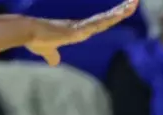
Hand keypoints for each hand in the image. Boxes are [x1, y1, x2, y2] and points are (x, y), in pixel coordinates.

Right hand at [25, 0, 139, 64]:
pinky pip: (97, 25)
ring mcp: (81, 27)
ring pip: (105, 19)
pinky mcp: (77, 30)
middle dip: (121, 11)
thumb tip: (54, 62)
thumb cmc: (36, 39)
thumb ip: (52, 55)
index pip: (101, 23)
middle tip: (135, 2)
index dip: (112, 17)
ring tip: (134, 4)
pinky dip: (109, 20)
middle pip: (107, 19)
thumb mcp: (47, 50)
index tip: (123, 10)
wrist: (27, 33)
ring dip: (120, 13)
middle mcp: (82, 26)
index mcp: (78, 30)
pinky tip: (119, 15)